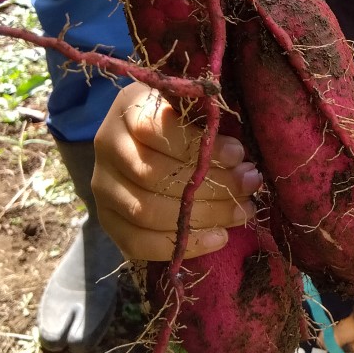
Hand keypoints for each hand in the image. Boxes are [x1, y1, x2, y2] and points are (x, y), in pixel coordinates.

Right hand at [92, 82, 262, 261]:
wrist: (146, 141)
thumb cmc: (183, 119)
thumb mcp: (193, 107)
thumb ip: (209, 125)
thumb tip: (239, 162)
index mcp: (128, 108)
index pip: (154, 130)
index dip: (198, 146)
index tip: (238, 154)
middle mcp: (108, 147)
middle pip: (153, 176)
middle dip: (210, 185)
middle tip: (249, 185)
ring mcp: (104, 188)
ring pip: (146, 212)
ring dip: (203, 215)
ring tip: (242, 211)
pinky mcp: (109, 221)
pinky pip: (137, 243)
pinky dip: (182, 245)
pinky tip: (220, 237)